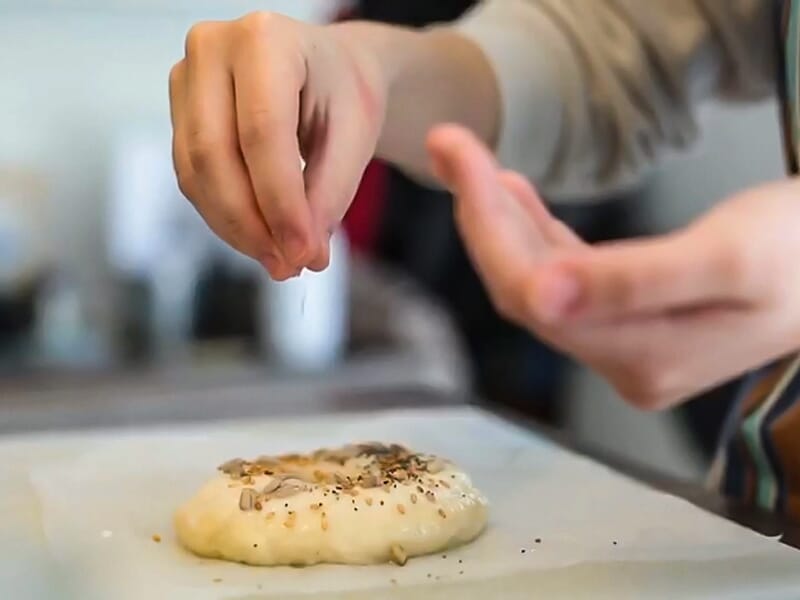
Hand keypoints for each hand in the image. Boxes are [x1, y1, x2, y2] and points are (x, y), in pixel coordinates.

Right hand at [169, 13, 386, 278]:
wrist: (328, 70)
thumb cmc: (343, 92)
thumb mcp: (355, 136)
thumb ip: (330, 193)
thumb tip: (303, 252)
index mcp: (265, 39)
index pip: (262, 132)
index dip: (279, 202)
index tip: (303, 253)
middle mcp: (212, 49)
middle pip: (215, 154)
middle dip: (251, 224)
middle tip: (288, 266)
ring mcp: (187, 79)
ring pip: (196, 172)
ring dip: (236, 228)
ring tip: (279, 260)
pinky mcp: (179, 113)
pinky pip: (192, 178)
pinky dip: (225, 217)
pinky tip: (257, 238)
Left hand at [428, 124, 799, 409]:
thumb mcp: (728, 258)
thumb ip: (633, 282)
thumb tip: (542, 296)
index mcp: (641, 356)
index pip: (530, 295)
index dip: (485, 226)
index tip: (458, 156)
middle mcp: (624, 363)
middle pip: (526, 289)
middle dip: (483, 215)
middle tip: (453, 145)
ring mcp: (627, 346)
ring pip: (540, 281)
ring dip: (503, 220)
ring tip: (473, 160)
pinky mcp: (633, 321)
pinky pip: (568, 278)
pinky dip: (537, 233)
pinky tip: (517, 196)